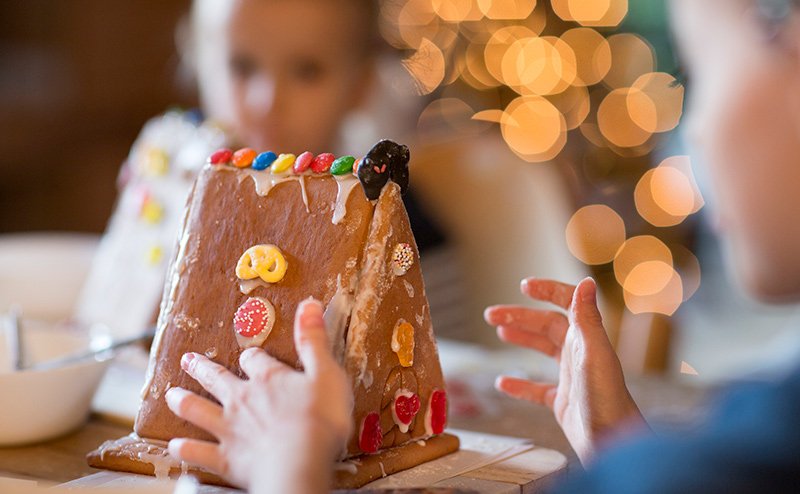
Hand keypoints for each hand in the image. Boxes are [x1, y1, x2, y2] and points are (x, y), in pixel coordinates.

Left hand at [165, 299, 352, 493]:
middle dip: (202, 369)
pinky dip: (185, 449)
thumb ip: (313, 340)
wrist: (299, 462)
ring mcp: (230, 428)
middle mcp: (242, 399)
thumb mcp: (325, 373)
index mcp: (268, 379)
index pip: (254, 360)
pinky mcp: (225, 458)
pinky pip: (198, 451)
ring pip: (198, 410)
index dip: (251, 357)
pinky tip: (173, 445)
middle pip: (217, 379)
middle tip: (186, 360)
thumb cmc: (319, 419)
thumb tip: (309, 304)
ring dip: (184, 402)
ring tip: (170, 395)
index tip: (248, 355)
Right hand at [484, 277, 647, 463]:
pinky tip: (503, 383)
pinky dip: (520, 384)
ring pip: (542, 351)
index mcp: (586, 339)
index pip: (567, 304)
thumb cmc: (606, 400)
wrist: (612, 442)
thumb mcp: (593, 353)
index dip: (547, 291)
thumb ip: (587, 318)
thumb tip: (586, 282)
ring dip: (521, 339)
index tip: (524, 286)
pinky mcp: (563, 402)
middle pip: (547, 326)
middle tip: (491, 314)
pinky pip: (538, 389)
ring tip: (498, 332)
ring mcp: (571, 378)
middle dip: (520, 317)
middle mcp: (580, 354)